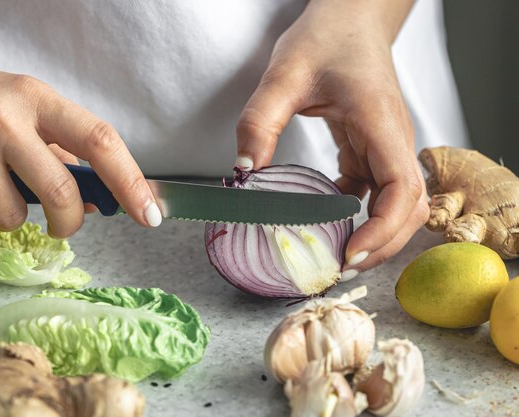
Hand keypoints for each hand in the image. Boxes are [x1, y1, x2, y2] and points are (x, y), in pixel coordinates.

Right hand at [0, 53, 161, 237]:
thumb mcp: (15, 108)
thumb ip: (58, 148)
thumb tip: (99, 198)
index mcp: (34, 96)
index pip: (99, 139)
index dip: (131, 180)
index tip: (149, 212)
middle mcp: (3, 118)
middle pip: (63, 192)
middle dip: (70, 222)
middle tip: (63, 226)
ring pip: (17, 217)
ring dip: (10, 214)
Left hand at [236, 0, 428, 273]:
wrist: (349, 19)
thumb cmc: (327, 38)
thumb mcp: (284, 76)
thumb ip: (260, 123)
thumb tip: (244, 174)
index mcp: (380, 124)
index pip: (403, 190)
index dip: (382, 229)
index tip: (350, 252)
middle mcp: (393, 141)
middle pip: (410, 210)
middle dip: (381, 245)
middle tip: (340, 267)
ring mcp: (386, 148)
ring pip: (398, 206)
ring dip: (374, 234)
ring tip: (337, 254)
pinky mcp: (372, 150)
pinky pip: (375, 193)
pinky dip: (358, 214)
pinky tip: (328, 218)